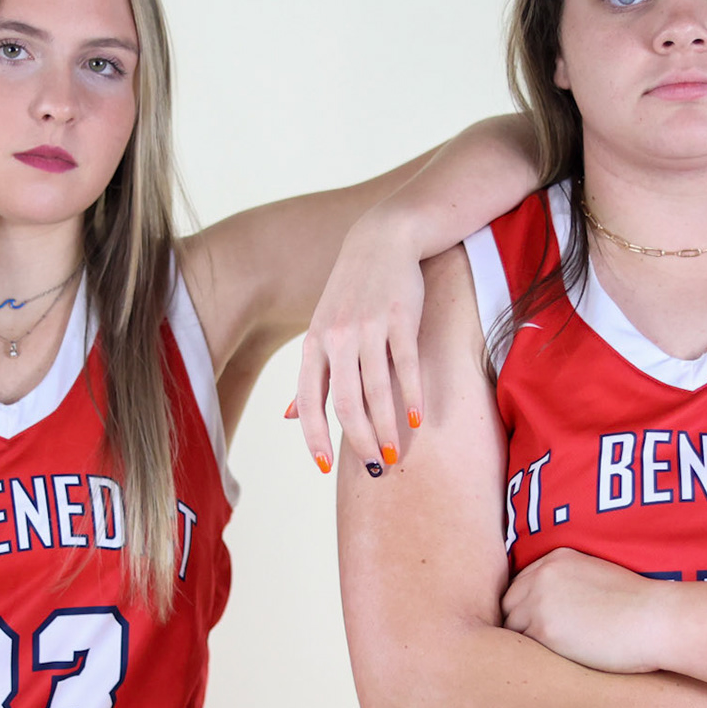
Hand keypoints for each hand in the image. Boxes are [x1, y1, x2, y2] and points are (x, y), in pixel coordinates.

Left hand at [291, 208, 424, 474]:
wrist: (383, 240)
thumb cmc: (351, 293)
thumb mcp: (322, 330)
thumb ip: (311, 375)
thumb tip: (289, 419)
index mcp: (314, 344)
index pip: (310, 400)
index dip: (315, 437)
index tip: (324, 468)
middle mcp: (337, 338)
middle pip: (346, 402)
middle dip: (360, 440)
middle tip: (375, 466)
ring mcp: (369, 327)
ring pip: (377, 389)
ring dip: (386, 427)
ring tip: (395, 453)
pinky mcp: (401, 318)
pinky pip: (405, 365)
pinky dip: (411, 396)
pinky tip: (417, 420)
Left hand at [501, 549, 664, 672]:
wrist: (657, 619)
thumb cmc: (639, 606)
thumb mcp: (597, 578)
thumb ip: (569, 586)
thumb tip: (556, 612)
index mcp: (556, 559)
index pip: (521, 585)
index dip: (526, 608)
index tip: (535, 625)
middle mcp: (541, 576)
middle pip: (509, 605)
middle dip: (518, 625)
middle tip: (535, 648)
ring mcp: (538, 602)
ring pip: (512, 628)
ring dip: (524, 644)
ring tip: (543, 660)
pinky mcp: (543, 631)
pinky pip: (522, 648)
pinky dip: (532, 659)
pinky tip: (549, 667)